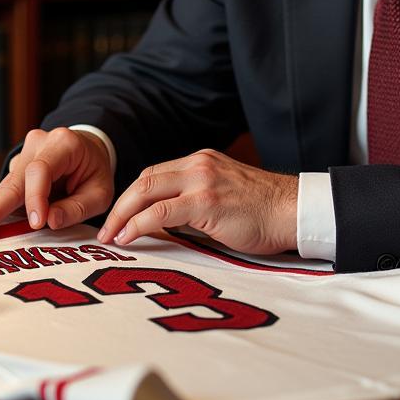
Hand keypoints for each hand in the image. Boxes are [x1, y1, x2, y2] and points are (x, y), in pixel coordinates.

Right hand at [0, 127, 113, 233]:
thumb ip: (78, 207)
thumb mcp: (101, 191)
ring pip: (7, 187)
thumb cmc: (95, 172)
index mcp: (64, 143)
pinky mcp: (15, 171)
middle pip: (15, 179)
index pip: (42, 170)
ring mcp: (23, 156)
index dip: (36, 197)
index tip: (37, 223)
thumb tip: (50, 221)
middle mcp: (38, 144)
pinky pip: (2, 191)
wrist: (89, 150)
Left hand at [96, 149, 297, 254]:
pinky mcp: (205, 202)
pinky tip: (129, 238)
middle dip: (119, 205)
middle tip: (106, 230)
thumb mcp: (223, 199)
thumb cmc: (264, 213)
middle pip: (144, 179)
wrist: (293, 211)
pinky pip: (159, 212)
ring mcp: (201, 181)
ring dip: (123, 215)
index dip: (132, 197)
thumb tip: (162, 225)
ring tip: (112, 237)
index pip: (155, 174)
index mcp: (201, 162)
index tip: (120, 218)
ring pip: (146, 191)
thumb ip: (194, 204)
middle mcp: (198, 165)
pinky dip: (137, 224)